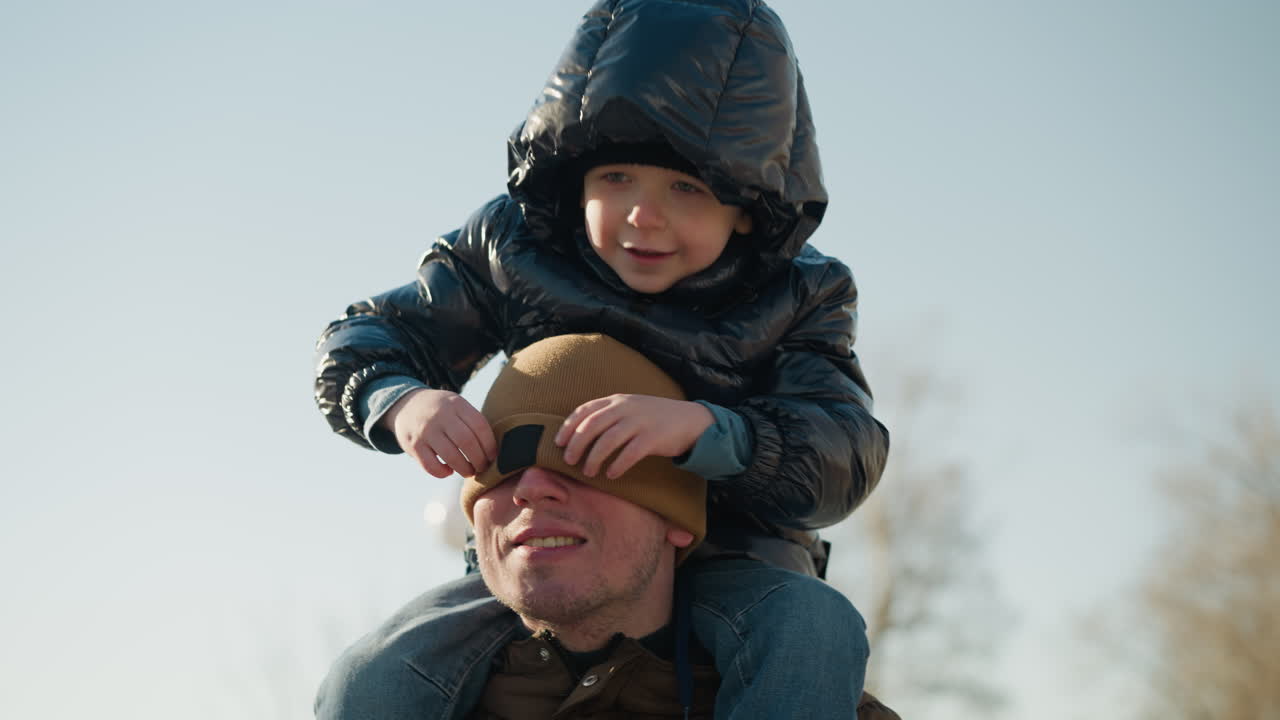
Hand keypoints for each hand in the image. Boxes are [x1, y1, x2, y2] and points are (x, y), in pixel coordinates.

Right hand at [382, 389, 496, 477]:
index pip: (480, 426)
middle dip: (479, 460)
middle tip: (482, 468)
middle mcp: (441, 416)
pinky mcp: (413, 445)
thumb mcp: (456, 406)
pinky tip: (449, 471)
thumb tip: (494, 451)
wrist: (406, 405)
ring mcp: (425, 430)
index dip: (490, 445)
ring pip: (451, 456)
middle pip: (467, 442)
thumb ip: (472, 422)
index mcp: (456, 404)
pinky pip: (431, 466)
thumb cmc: (442, 411)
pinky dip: (443, 473)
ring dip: (464, 469)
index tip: (493, 457)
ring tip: (469, 472)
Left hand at [554, 394, 712, 478]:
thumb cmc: (655, 419)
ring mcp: (640, 422)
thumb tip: (580, 434)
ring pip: (608, 440)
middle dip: (576, 444)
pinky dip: (618, 465)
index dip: (568, 426)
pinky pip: (630, 453)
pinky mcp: (653, 437)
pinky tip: (612, 475)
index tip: (558, 442)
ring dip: (594, 458)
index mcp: (617, 400)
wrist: (691, 421)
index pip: (585, 410)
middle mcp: (626, 408)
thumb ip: (609, 415)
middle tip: (568, 461)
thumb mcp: (631, 409)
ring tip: (588, 472)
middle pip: (592, 425)